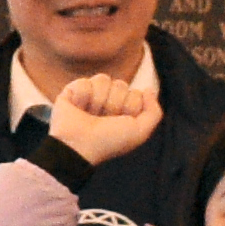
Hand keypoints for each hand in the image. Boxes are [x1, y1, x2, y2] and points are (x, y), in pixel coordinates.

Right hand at [46, 66, 160, 167]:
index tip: (119, 122)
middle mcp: (106, 102)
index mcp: (122, 111)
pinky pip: (84, 82)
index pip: (135, 93)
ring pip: (103, 79)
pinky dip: (82, 96)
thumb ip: (154, 112)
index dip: (130, 107)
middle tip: (102, 119)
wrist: (78, 146)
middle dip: (113, 103)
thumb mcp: (139, 132)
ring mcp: (89, 95)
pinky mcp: (71, 92)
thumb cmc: (107, 142)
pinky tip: (77, 107)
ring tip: (88, 114)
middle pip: (120, 85)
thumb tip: (148, 90)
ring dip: (98, 100)